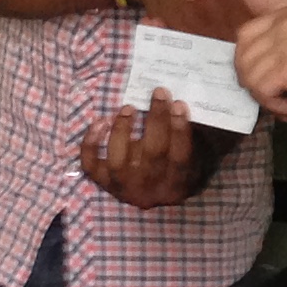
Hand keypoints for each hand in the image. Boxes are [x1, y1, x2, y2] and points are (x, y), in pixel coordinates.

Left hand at [78, 92, 231, 207]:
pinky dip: (90, 143)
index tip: (178, 103)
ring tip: (128, 108)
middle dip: (156, 120)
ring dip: (122, 131)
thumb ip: (196, 136)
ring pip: (118, 162)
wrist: (152, 193)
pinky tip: (101, 122)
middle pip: (153, 154)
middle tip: (159, 93)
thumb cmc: (175, 165)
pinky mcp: (104, 183)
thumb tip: (190, 104)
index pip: (180, 158)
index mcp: (177, 185)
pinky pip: (91, 164)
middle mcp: (151, 190)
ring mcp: (124, 188)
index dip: (179, 130)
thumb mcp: (193, 155)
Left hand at [233, 6, 286, 122]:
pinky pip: (262, 90)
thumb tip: (253, 71)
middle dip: (251, 82)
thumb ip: (281, 47)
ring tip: (285, 106)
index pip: (245, 35)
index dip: (246, 61)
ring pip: (250, 75)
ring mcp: (284, 43)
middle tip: (271, 97)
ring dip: (264, 98)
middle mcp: (283, 22)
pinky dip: (273, 105)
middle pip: (242, 55)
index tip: (262, 80)